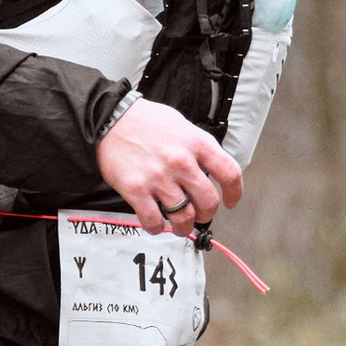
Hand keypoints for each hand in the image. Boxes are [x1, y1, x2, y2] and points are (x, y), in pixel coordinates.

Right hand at [95, 95, 241, 232]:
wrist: (110, 118)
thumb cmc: (144, 121)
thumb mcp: (182, 126)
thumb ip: (198, 148)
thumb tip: (209, 170)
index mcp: (197, 144)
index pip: (229, 173)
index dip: (235, 193)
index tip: (231, 201)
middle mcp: (181, 162)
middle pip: (208, 202)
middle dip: (206, 214)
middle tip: (200, 215)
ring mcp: (159, 178)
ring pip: (184, 217)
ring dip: (183, 226)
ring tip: (178, 225)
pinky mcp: (137, 190)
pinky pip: (154, 220)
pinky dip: (156, 227)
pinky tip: (155, 222)